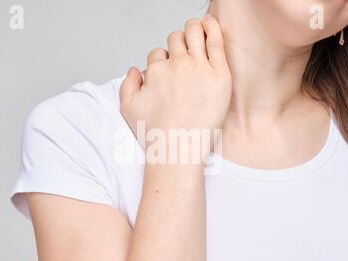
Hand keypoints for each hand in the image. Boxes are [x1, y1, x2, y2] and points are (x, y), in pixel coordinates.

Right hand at [120, 15, 231, 159]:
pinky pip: (216, 42)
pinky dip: (212, 28)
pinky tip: (210, 24)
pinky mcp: (220, 76)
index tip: (169, 69)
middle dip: (177, 42)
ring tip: (197, 31)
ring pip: (194, 34)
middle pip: (176, 40)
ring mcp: (199, 69)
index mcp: (155, 71)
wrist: (178, 150)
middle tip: (184, 50)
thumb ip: (128, 85)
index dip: (162, 61)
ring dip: (193, 29)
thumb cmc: (155, 134)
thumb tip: (134, 69)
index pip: (158, 54)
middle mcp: (176, 65)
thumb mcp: (128, 109)